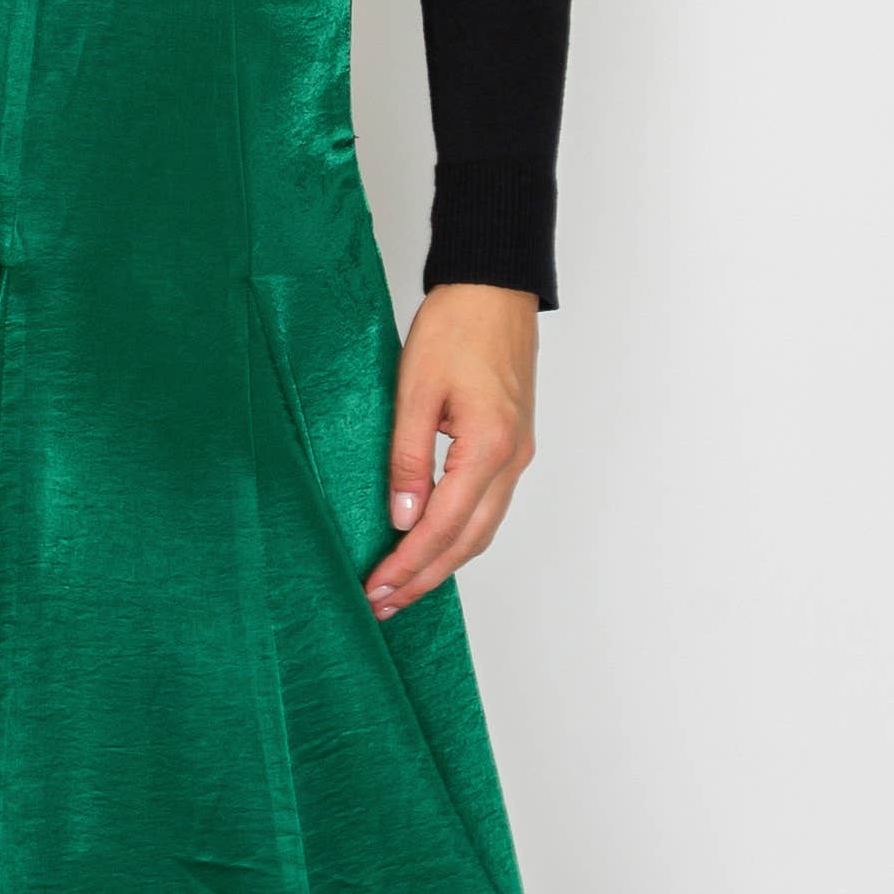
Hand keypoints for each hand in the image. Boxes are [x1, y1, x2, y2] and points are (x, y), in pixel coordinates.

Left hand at [366, 283, 538, 619]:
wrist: (493, 288)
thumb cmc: (455, 328)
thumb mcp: (415, 390)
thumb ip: (408, 458)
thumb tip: (401, 518)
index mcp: (488, 447)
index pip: (444, 526)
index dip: (408, 564)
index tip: (376, 589)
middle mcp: (511, 460)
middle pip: (468, 541)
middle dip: (424, 578)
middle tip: (383, 605)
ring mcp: (517, 455)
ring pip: (482, 530)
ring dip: (442, 563)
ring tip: (401, 587)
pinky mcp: (511, 447)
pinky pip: (486, 507)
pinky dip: (458, 536)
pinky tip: (430, 546)